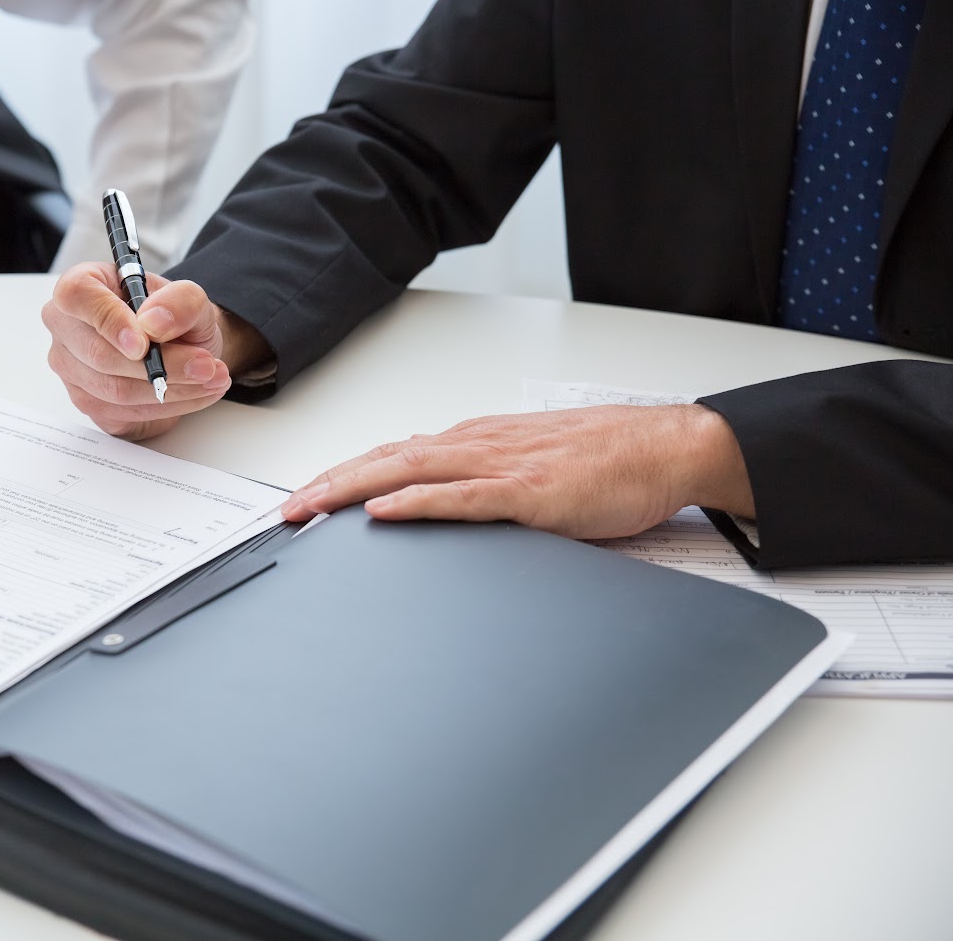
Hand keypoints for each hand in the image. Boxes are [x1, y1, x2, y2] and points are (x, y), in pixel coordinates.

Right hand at [42, 262, 268, 439]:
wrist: (183, 346)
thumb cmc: (172, 317)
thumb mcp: (190, 298)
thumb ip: (179, 301)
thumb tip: (155, 323)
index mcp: (81, 287)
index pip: (76, 297)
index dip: (109, 321)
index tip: (145, 343)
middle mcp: (67, 329)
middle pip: (99, 355)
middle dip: (161, 365)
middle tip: (206, 365)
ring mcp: (72, 370)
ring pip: (115, 390)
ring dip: (172, 389)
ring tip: (210, 377)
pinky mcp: (89, 404)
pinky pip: (125, 413)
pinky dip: (167, 406)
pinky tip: (195, 393)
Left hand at [279, 404, 754, 537]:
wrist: (667, 447)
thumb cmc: (608, 461)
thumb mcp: (531, 467)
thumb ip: (486, 483)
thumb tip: (443, 505)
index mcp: (477, 441)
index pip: (394, 454)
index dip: (344, 474)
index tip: (306, 497)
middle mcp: (477, 444)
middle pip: (385, 459)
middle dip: (328, 484)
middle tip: (285, 511)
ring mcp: (500, 465)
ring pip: (407, 470)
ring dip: (351, 489)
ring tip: (309, 508)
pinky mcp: (528, 491)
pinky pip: (460, 497)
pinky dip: (415, 502)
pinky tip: (382, 510)